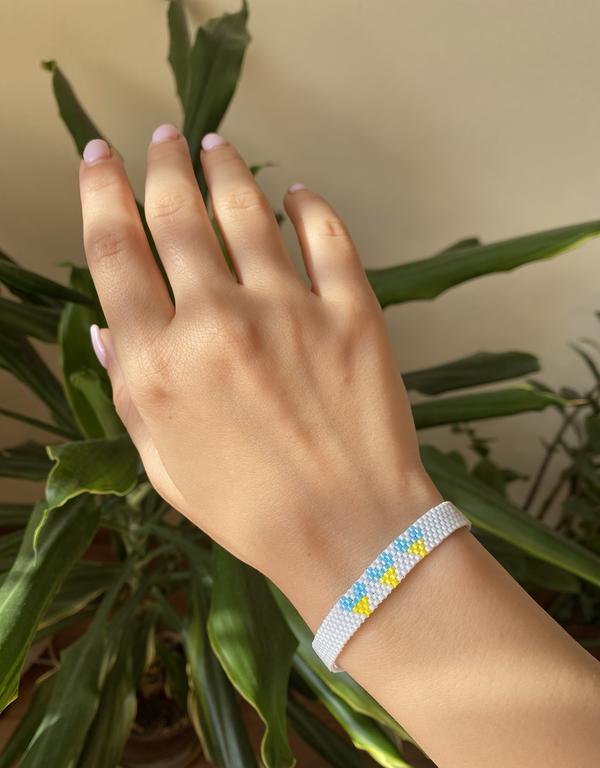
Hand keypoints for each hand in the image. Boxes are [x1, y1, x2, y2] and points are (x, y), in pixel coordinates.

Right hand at [79, 126, 440, 625]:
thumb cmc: (248, 511)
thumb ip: (130, 389)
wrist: (349, 534)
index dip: (100, 193)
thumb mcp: (163, 464)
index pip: (114, 252)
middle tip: (161, 139)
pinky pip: (326, 236)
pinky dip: (309, 206)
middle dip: (161, 165)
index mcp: (160, 363)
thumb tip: (106, 327)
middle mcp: (216, 322)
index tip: (98, 159)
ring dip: (225, 170)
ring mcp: (288, 311)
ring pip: (245, 210)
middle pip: (174, 216)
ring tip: (215, 145)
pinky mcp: (351, 312)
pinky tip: (297, 193)